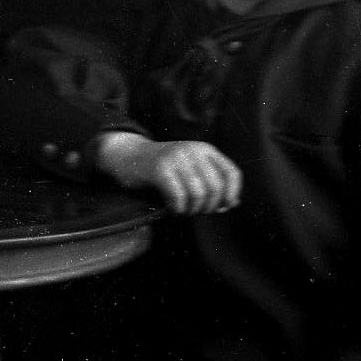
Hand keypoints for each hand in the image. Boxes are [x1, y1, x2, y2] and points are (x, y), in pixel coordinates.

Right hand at [92, 132, 242, 214]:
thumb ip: (211, 184)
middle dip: (208, 207)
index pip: (232, 173)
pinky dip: (178, 208)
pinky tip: (172, 208)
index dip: (231, 194)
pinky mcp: (160, 168)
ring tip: (183, 209)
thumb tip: (233, 203)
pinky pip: (179, 196)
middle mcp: (193, 150)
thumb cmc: (163, 168)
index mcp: (205, 150)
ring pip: (199, 194)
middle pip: (216, 187)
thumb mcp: (191, 170)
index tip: (221, 207)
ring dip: (192, 210)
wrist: (128, 155)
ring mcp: (176, 158)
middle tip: (195, 210)